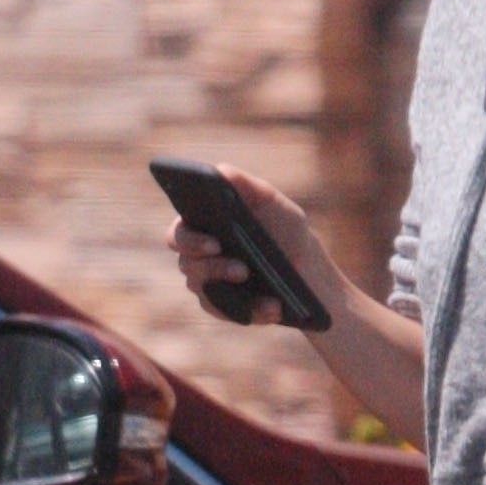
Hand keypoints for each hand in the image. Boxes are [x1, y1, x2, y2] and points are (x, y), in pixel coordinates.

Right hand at [166, 163, 333, 327]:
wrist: (307, 265)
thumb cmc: (282, 227)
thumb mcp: (271, 202)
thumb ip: (246, 186)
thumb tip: (219, 171)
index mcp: (202, 228)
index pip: (178, 233)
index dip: (189, 239)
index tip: (213, 241)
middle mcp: (198, 258)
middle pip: (186, 265)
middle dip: (210, 266)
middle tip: (239, 266)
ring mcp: (210, 285)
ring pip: (203, 290)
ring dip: (229, 283)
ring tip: (252, 277)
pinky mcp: (226, 309)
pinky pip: (229, 314)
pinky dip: (254, 310)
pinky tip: (274, 306)